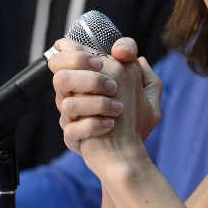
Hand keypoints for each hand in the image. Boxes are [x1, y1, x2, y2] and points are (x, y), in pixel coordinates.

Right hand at [49, 38, 161, 166]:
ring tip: (119, 109)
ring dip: (96, 103)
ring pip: (66, 102)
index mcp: (89, 79)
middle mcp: (75, 95)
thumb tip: (123, 52)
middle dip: (87, 75)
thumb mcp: (148, 94)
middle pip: (59, 72)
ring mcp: (71, 117)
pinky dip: (94, 125)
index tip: (102, 59)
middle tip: (113, 86)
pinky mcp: (71, 137)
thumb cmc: (137, 123)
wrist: (129, 156)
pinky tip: (110, 125)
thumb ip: (142, 70)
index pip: (68, 53)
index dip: (77, 50)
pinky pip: (72, 128)